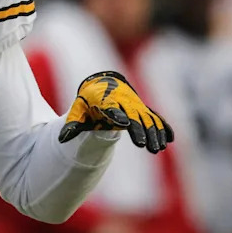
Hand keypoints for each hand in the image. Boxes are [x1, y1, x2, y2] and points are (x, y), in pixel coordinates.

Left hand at [58, 71, 173, 152]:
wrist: (104, 84)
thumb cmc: (89, 101)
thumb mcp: (78, 110)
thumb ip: (72, 124)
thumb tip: (61, 139)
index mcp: (103, 100)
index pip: (110, 108)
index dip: (117, 115)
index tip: (124, 123)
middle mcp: (122, 101)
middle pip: (133, 115)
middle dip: (140, 130)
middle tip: (144, 146)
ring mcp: (134, 105)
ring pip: (147, 118)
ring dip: (154, 132)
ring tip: (157, 148)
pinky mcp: (143, 108)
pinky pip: (155, 117)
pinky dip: (163, 126)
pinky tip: (170, 139)